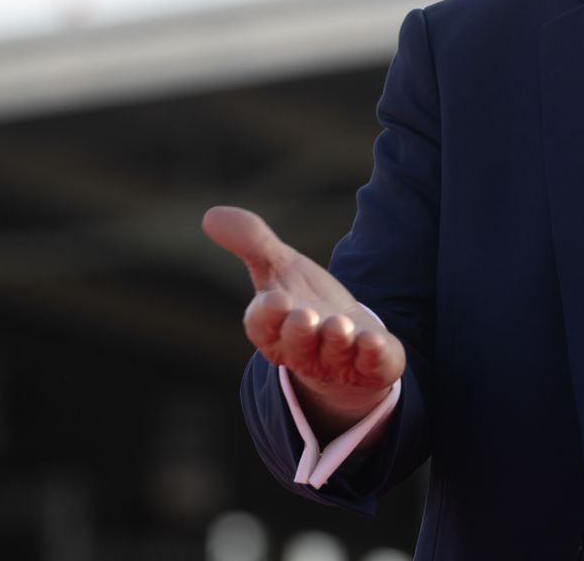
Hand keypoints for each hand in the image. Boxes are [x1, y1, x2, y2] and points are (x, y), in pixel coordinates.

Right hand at [202, 206, 405, 433]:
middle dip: (299, 332)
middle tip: (305, 315)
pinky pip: (371, 366)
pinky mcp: (372, 367)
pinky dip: (372, 355)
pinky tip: (373, 341)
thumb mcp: (281, 268)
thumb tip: (210, 215)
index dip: (268, 314)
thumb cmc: (305, 302)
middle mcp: (303, 350)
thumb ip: (252, 242)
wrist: (347, 344)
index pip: (262, 325)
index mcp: (274, 329)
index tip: (274, 299)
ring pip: (333, 354)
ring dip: (335, 340)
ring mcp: (338, 363)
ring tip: (339, 325)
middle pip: (296, 344)